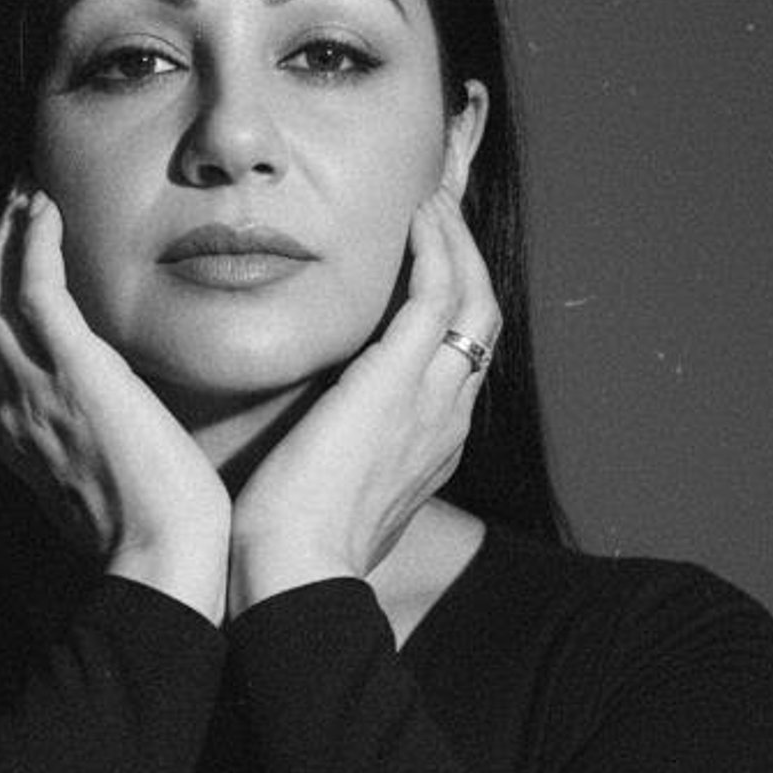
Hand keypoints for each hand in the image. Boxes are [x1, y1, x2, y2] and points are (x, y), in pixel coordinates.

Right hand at [0, 187, 230, 620]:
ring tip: (26, 194)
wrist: (160, 560)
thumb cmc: (157, 535)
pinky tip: (45, 208)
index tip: (19, 263)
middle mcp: (12, 408)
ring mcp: (33, 387)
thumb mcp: (113, 486)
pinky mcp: (72, 369)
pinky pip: (33, 287)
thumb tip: (125, 435)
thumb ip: (102, 451)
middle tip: (14, 208)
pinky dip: (32, 241)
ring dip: (4, 235)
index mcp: (21, 437)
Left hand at [227, 184, 499, 613]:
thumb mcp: (326, 495)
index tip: (432, 261)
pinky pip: (437, 296)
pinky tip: (417, 214)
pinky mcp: (399, 380)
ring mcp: (431, 398)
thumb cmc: (290, 548)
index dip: (453, 303)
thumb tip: (300, 445)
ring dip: (457, 241)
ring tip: (433, 197)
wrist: (294, 575)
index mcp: (430, 446)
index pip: (460, 358)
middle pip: (483, 320)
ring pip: (474, 299)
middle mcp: (445, 418)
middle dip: (468, 257)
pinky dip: (436, 249)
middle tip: (444, 208)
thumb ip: (330, 459)